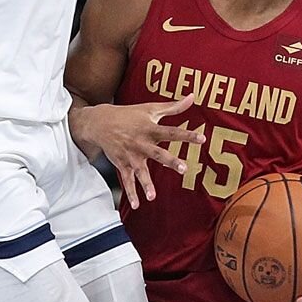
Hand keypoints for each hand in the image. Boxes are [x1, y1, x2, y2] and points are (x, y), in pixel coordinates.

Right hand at [69, 95, 202, 209]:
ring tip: (153, 196)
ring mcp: (131, 156)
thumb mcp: (150, 109)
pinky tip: (137, 205)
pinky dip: (131, 193)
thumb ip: (173, 106)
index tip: (201, 138)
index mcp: (150, 129)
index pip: (172, 132)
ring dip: (146, 184)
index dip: (187, 135)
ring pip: (140, 172)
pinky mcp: (122, 164)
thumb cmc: (129, 115)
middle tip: (183, 168)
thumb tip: (192, 97)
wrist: (99, 122)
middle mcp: (141, 143)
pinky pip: (127, 181)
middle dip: (170, 161)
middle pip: (158, 153)